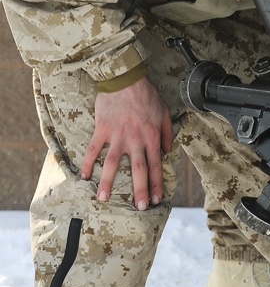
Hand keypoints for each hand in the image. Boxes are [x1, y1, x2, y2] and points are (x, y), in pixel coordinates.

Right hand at [80, 76, 173, 210]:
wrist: (125, 79)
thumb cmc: (146, 94)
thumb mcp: (165, 112)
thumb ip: (167, 133)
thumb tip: (168, 151)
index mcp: (151, 136)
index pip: (156, 165)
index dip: (157, 183)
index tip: (157, 199)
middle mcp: (135, 139)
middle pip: (138, 169)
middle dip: (140, 190)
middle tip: (140, 207)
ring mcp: (117, 135)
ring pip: (112, 164)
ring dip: (108, 182)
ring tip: (104, 199)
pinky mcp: (102, 129)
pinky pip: (93, 149)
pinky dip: (87, 163)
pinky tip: (83, 176)